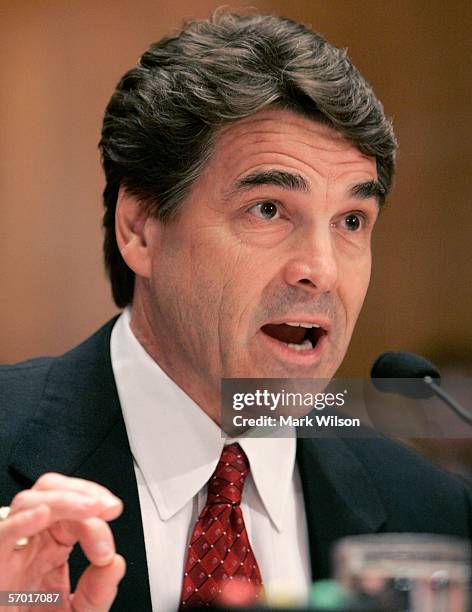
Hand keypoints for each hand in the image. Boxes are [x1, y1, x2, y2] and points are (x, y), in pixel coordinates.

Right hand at [0, 473, 125, 610]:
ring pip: (27, 502)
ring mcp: (9, 551)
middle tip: (108, 508)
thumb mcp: (78, 611)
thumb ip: (99, 591)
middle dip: (82, 491)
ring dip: (62, 500)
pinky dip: (20, 522)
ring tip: (89, 509)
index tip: (108, 548)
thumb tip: (116, 563)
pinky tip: (42, 515)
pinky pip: (0, 534)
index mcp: (51, 546)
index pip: (75, 509)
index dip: (97, 513)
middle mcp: (29, 542)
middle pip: (50, 490)